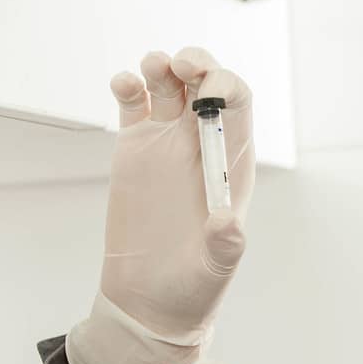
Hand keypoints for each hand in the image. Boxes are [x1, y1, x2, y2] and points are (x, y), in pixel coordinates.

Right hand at [66, 47, 255, 363]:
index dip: (226, 88)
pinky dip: (128, 85)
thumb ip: (224, 246)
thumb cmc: (193, 288)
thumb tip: (228, 223)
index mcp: (230, 166)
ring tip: (149, 69)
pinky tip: (123, 84)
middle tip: (176, 63)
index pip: (239, 108)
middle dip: (197, 63)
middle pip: (205, 85)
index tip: (206, 91)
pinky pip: (133, 104)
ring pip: (169, 87)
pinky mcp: (132, 151)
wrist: (150, 300)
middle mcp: (202, 148)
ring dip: (161, 66)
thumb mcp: (214, 270)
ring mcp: (167, 145)